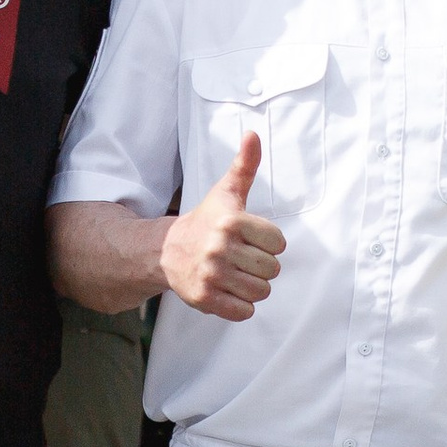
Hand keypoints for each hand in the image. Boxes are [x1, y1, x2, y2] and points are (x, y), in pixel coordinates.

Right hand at [160, 133, 283, 320]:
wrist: (168, 251)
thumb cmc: (206, 221)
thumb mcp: (226, 192)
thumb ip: (245, 165)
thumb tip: (253, 134)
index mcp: (231, 221)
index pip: (279, 243)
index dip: (268, 243)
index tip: (250, 239)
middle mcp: (220, 248)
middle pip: (272, 270)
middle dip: (261, 267)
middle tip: (241, 259)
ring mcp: (211, 275)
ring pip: (261, 292)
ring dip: (252, 287)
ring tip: (234, 274)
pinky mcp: (205, 299)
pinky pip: (244, 311)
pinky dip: (240, 306)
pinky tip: (227, 290)